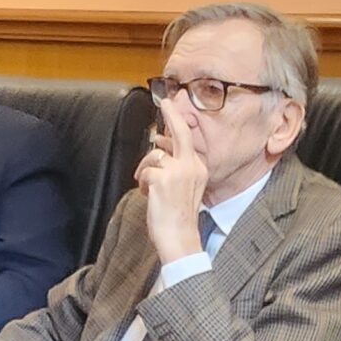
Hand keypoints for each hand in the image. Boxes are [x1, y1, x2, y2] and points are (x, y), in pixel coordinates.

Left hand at [136, 98, 209, 265]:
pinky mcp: (162, 179)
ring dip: (144, 169)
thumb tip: (159, 151)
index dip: (177, 122)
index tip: (171, 107)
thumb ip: (176, 170)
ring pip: (154, 155)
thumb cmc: (178, 218)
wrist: (179, 239)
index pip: (188, 140)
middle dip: (171, 114)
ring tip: (146, 187)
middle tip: (166, 102)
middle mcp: (192, 166)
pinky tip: (146, 195)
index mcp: (199, 168)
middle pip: (180, 133)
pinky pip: (144, 171)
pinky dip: (141, 183)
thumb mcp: (184, 189)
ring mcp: (178, 171)